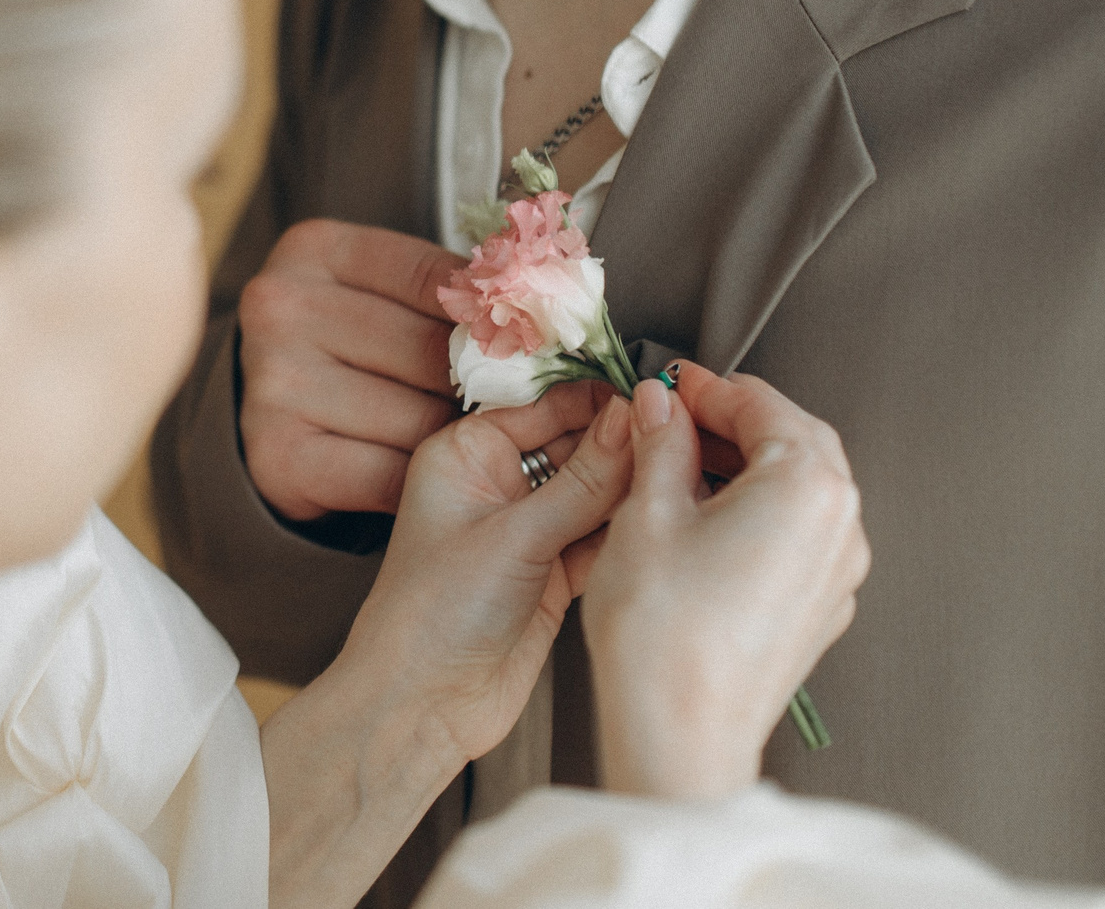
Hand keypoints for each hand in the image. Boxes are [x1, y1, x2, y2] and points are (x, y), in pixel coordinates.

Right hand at [237, 219, 608, 518]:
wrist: (269, 408)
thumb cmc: (349, 341)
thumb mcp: (384, 292)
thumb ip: (452, 291)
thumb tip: (556, 307)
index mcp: (316, 251)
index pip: (432, 277)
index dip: (496, 313)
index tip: (546, 341)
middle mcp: (283, 309)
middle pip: (429, 351)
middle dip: (490, 384)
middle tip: (536, 403)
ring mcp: (276, 384)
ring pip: (416, 419)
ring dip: (462, 440)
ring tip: (490, 443)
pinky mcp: (279, 456)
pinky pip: (388, 475)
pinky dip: (424, 482)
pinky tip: (441, 478)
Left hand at [257, 402, 636, 908]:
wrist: (424, 706)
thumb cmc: (430, 617)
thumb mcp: (514, 536)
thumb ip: (582, 482)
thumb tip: (629, 423)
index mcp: (464, 453)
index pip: (544, 403)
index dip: (598, 399)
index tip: (652, 397)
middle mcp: (495, 483)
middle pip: (576, 443)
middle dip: (624, 442)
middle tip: (679, 437)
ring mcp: (526, 528)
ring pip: (595, 490)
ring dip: (632, 487)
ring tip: (681, 475)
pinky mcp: (553, 571)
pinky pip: (602, 534)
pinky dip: (629, 529)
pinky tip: (661, 519)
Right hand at [583, 364, 869, 798]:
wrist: (680, 733)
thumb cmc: (666, 635)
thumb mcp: (647, 511)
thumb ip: (660, 443)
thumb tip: (660, 408)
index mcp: (807, 487)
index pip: (760, 403)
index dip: (705, 387)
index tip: (667, 384)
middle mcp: (839, 527)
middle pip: (792, 441)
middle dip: (729, 422)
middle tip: (670, 416)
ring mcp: (836, 574)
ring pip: (797, 489)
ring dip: (743, 466)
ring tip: (675, 467)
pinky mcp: (819, 609)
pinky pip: (795, 536)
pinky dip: (754, 512)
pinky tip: (699, 521)